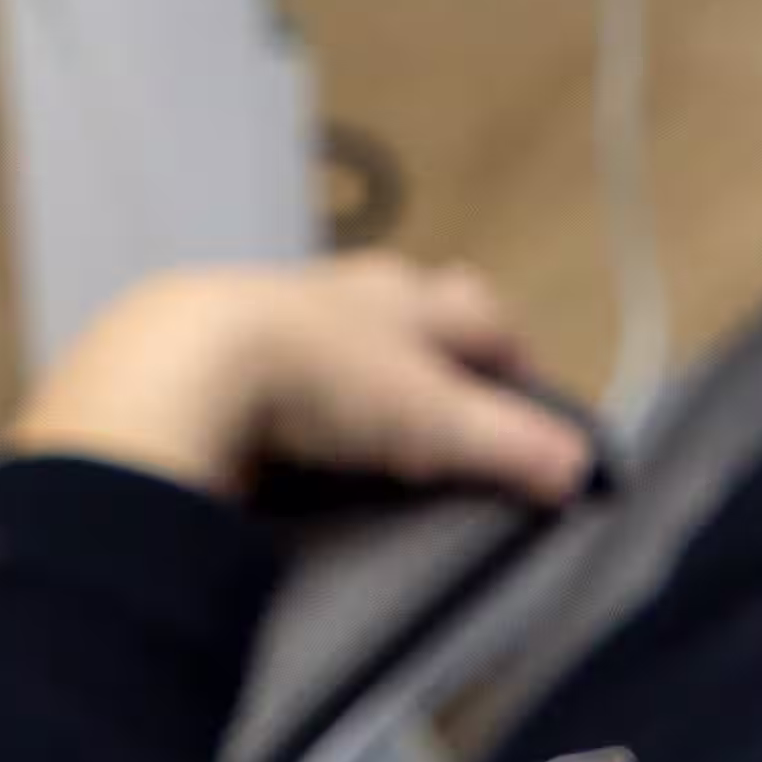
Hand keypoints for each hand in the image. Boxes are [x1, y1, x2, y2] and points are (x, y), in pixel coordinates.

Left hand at [2, 256, 595, 513]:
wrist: (180, 371)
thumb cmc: (315, 374)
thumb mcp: (432, 417)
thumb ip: (510, 443)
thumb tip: (580, 468)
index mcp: (403, 300)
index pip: (479, 314)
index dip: (509, 352)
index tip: (526, 394)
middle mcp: (340, 294)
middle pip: (404, 303)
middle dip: (429, 341)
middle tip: (446, 395)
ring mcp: (271, 316)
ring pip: (329, 326)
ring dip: (350, 363)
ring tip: (363, 417)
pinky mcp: (210, 355)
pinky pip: (262, 365)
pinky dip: (283, 394)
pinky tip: (281, 432)